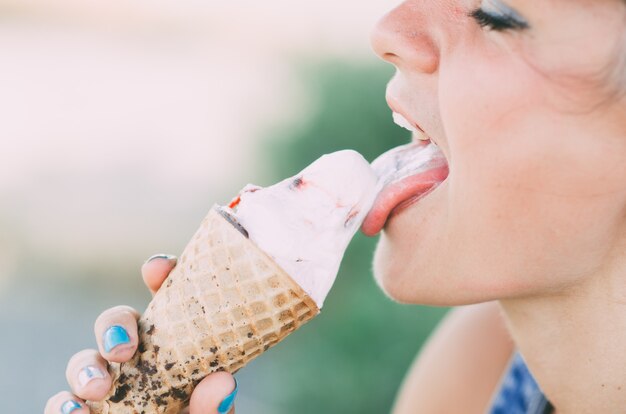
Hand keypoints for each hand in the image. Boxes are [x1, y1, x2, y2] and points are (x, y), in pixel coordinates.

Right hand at [45, 255, 236, 413]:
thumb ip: (214, 402)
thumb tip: (221, 383)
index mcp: (175, 347)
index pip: (168, 301)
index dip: (160, 275)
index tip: (157, 269)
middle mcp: (138, 359)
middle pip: (118, 322)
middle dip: (115, 325)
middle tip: (123, 350)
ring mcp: (105, 385)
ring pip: (84, 362)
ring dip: (85, 369)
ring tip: (96, 389)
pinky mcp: (81, 409)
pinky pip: (62, 403)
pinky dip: (61, 405)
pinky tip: (74, 412)